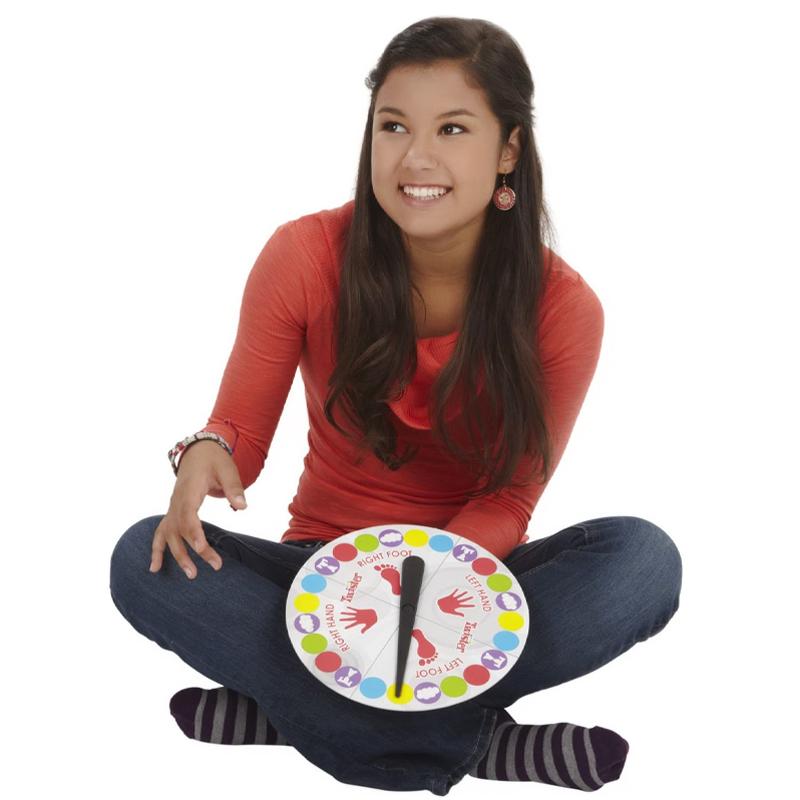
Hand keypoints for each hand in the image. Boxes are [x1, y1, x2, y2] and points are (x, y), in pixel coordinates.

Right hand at [149, 440, 246, 578]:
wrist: (198, 452)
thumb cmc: (214, 460)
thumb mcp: (227, 469)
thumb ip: (234, 487)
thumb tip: (242, 507)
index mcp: (189, 490)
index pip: (188, 515)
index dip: (193, 533)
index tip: (201, 549)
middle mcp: (177, 501)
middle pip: (179, 529)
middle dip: (192, 550)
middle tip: (213, 566)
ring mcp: (172, 508)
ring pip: (168, 534)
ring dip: (176, 555)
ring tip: (190, 575)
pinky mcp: (173, 512)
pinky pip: (160, 532)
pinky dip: (156, 550)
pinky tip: (154, 568)